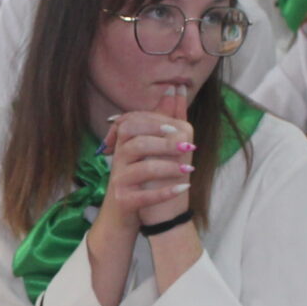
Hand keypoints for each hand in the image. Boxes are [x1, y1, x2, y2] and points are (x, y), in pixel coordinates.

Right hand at [100, 100, 194, 229]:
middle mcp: (118, 162)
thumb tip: (174, 88)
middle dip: (164, 143)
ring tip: (188, 168)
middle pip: (137, 144)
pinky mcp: (124, 202)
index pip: (133, 124)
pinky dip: (165, 192)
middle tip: (187, 146)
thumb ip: (161, 120)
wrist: (122, 217)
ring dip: (167, 167)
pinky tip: (183, 187)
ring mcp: (119, 182)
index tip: (177, 128)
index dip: (154, 123)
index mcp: (124, 145)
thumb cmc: (139, 179)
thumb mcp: (149, 148)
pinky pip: (144, 197)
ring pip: (141, 169)